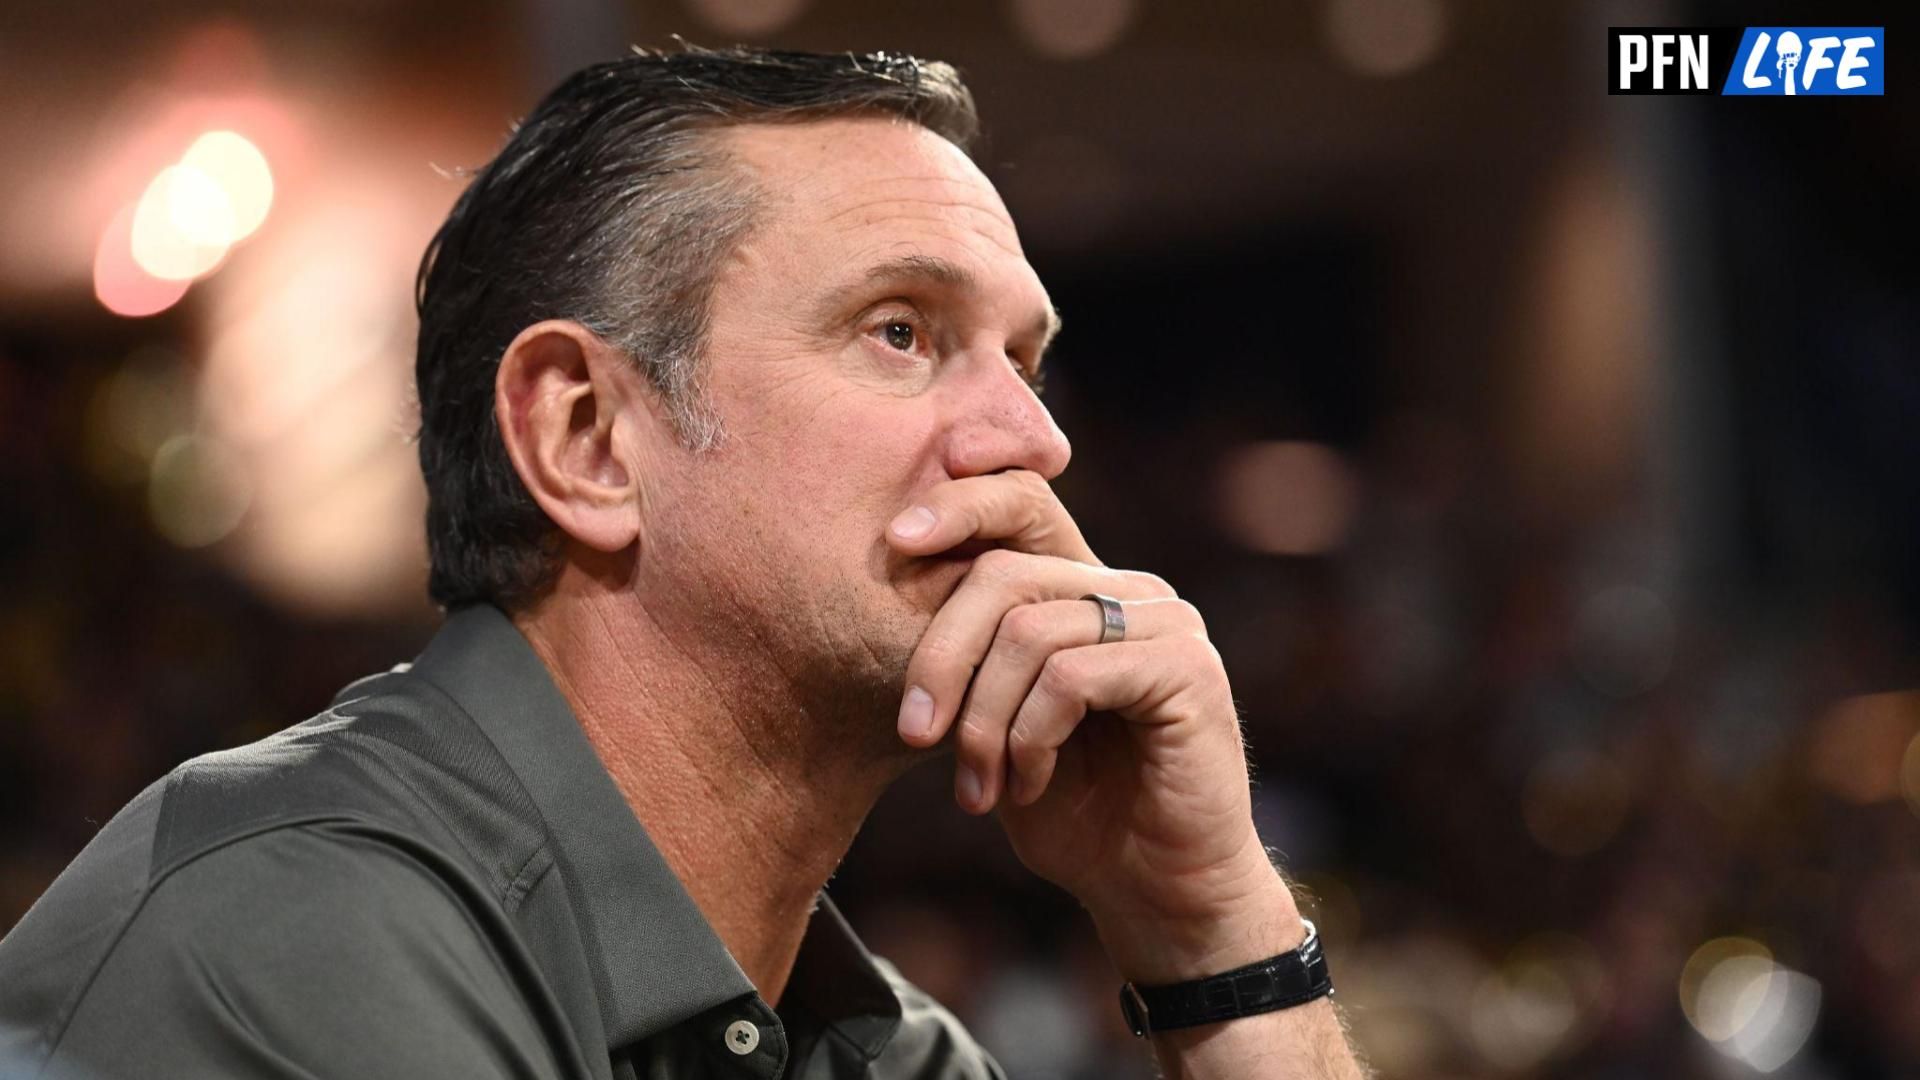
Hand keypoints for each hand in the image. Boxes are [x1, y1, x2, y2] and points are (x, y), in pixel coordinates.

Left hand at [889, 471, 1295, 976]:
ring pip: (1029, 631)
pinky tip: (1028, 783)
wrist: (1155, 893)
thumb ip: (970, 662)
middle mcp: (1129, 591)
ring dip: (983, 721)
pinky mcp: (1187, 669)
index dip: (959, 504)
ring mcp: (1165, 623)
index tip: (895, 540)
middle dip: (939, 656)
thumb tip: (892, 588)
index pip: (1021, 504)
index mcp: (1084, 590)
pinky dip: (1029, 736)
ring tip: (979, 786)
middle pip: (1003, 572)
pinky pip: (1071, 676)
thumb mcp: (996, 728)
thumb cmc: (1074, 813)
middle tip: (914, 734)